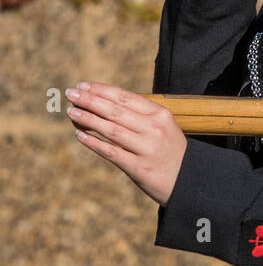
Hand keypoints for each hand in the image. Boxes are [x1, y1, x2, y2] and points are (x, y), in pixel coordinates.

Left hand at [67, 82, 186, 206]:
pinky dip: (94, 143)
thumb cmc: (170, 151)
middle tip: (71, 93)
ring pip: (111, 129)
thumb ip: (141, 116)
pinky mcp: (139, 168)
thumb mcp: (164, 127)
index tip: (83, 85)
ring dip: (88, 119)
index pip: (125, 97)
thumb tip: (106, 104)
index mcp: (160, 114)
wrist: (188, 180)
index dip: (102, 90)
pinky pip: (112, 152)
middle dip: (90, 100)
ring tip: (71, 112)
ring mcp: (146, 148)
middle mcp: (154, 128)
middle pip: (116, 110)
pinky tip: (80, 135)